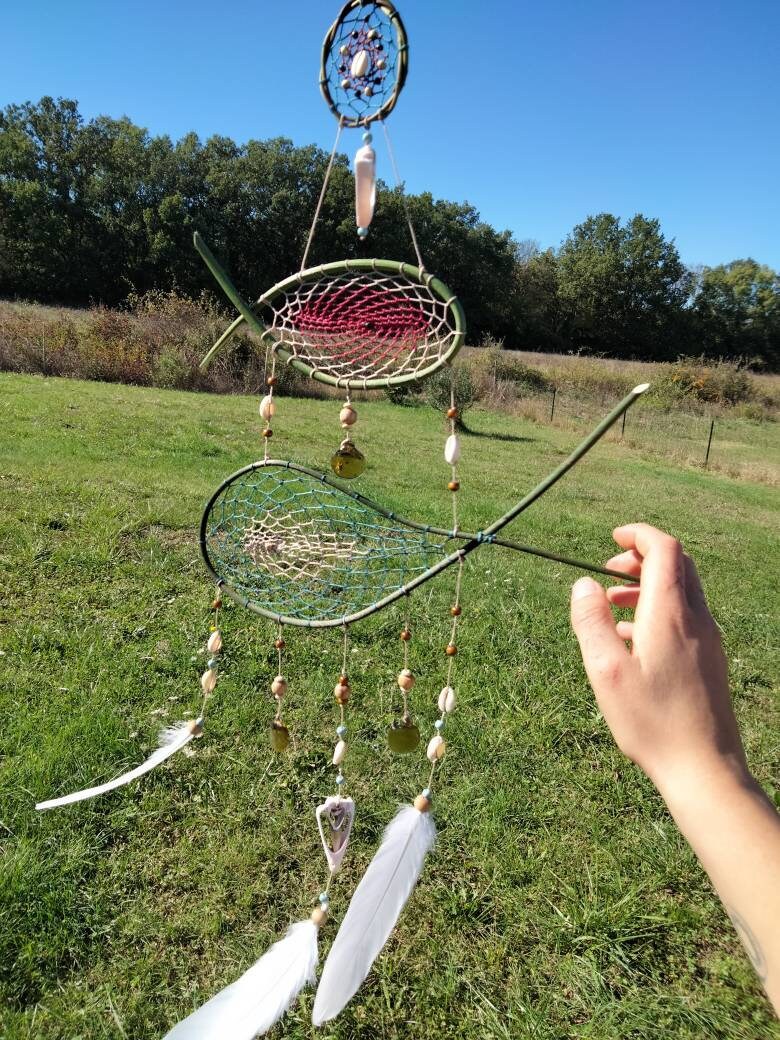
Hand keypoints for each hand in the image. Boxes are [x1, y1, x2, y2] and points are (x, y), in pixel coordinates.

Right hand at [569, 522, 746, 793]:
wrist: (705, 767)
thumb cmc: (652, 722)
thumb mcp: (606, 670)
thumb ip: (591, 622)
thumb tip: (583, 584)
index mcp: (671, 614)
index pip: (665, 549)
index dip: (639, 535)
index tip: (613, 538)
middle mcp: (697, 619)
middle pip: (678, 565)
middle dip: (642, 558)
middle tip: (609, 570)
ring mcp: (708, 640)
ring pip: (682, 592)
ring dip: (648, 585)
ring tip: (613, 604)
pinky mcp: (711, 660)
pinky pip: (686, 617)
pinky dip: (659, 610)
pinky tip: (632, 639)